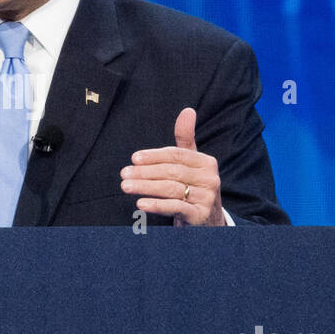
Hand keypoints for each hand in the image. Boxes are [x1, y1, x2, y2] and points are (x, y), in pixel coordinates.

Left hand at [121, 108, 225, 226]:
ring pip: (171, 189)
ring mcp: (207, 199)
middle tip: (124, 173)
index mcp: (206, 163)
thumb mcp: (191, 163)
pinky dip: (157, 205)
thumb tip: (187, 110)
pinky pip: (176, 207)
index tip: (134, 158)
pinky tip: (140, 204)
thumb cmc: (193, 188)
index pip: (176, 155)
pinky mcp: (200, 216)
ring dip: (146, 187)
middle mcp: (210, 179)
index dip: (154, 156)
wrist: (207, 222)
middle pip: (172, 172)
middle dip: (145, 172)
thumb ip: (186, 138)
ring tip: (126, 186)